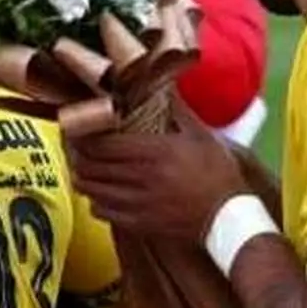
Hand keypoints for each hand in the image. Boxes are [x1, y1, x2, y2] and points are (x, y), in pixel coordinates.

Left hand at [64, 107, 247, 241]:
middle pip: (89, 166)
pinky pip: (101, 211)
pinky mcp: (138, 224)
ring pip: (90, 190)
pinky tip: (102, 192)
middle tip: (76, 147)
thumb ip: (177, 109)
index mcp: (154, 152)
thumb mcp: (200, 135)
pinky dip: (95, 200)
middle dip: (77, 155)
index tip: (79, 129)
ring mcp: (137, 204)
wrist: (230, 216)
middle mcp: (141, 178)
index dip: (83, 136)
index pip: (101, 144)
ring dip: (83, 176)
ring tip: (85, 167)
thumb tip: (163, 83)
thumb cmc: (217, 172)